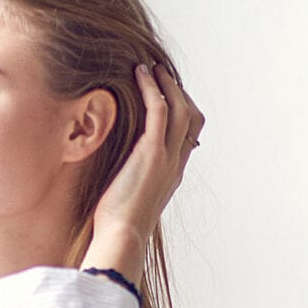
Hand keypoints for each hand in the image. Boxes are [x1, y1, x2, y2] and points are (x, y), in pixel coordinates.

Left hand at [84, 62, 204, 273]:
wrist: (122, 238)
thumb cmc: (118, 227)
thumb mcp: (128, 200)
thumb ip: (130, 182)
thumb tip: (114, 176)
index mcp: (172, 175)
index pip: (188, 136)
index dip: (182, 112)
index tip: (167, 97)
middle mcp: (176, 164)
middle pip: (192, 118)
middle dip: (180, 93)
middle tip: (162, 76)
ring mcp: (167, 157)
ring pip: (181, 109)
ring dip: (167, 84)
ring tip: (152, 68)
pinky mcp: (152, 152)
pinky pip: (159, 109)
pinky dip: (152, 87)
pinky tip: (141, 73)